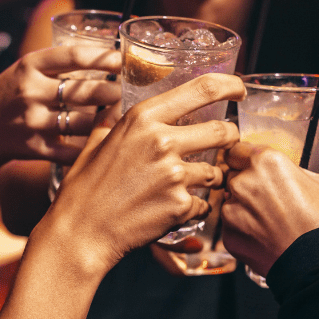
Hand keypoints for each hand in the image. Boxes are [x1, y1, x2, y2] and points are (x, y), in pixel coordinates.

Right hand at [0, 42, 120, 171]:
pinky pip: (71, 151)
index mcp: (29, 66)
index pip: (73, 57)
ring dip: (106, 120)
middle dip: (111, 92)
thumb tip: (108, 58)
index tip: (122, 60)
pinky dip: (89, 149)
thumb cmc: (11, 93)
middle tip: (125, 92)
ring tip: (119, 115)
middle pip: (82, 91)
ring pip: (82, 122)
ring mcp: (32, 121)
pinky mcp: (35, 147)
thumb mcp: (26, 69)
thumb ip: (59, 64)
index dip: (103, 57)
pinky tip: (102, 143)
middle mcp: (30, 92)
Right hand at [46, 73, 242, 274]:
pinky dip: (194, 207)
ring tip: (184, 186)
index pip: (204, 89)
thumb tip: (116, 98)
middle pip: (223, 131)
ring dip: (209, 178)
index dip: (231, 85)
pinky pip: (205, 202)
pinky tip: (172, 209)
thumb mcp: (94, 143)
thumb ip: (112, 118)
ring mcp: (174, 175)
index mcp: (142, 119)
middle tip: (220, 147)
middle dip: (228, 139)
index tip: (238, 89)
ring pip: (216, 171)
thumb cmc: (83, 189)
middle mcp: (162, 142)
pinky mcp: (180, 206)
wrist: (80, 233)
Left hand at [221, 143, 318, 276]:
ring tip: (271, 217)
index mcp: (265, 162)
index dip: (246, 156)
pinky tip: (265, 234)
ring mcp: (230, 210)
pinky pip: (231, 225)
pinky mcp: (227, 235)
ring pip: (230, 200)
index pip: (238, 149)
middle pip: (233, 175)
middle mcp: (241, 183)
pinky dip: (243, 228)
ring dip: (244, 205)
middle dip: (247, 181)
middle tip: (270, 194)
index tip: (257, 165)